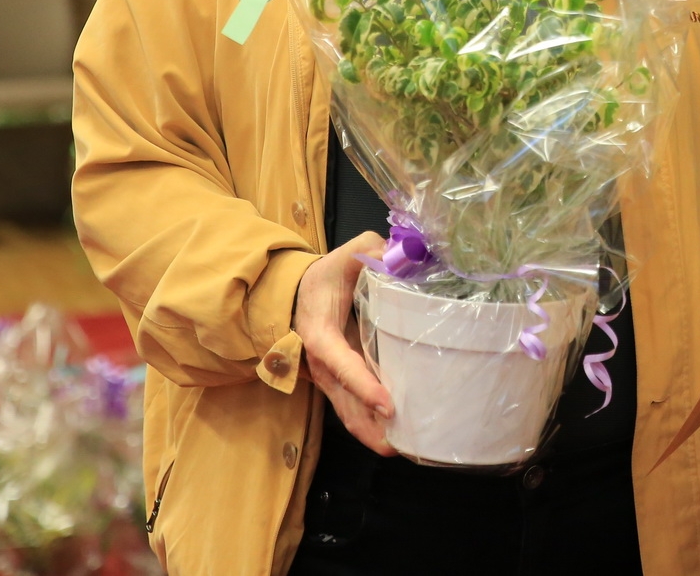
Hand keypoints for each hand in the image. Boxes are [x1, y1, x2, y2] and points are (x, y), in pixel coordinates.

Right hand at [291, 231, 395, 454]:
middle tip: (400, 445)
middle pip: (344, 402)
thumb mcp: (345, 256)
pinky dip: (369, 425)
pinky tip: (393, 436)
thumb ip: (369, 250)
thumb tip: (397, 256)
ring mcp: (329, 377)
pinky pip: (352, 408)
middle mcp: (322, 363)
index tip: (388, 405)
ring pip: (348, 412)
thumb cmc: (325, 277)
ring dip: (371, 432)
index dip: (363, 386)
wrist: (298, 294)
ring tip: (401, 448)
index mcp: (321, 334)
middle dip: (369, 426)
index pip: (342, 364)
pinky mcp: (339, 381)